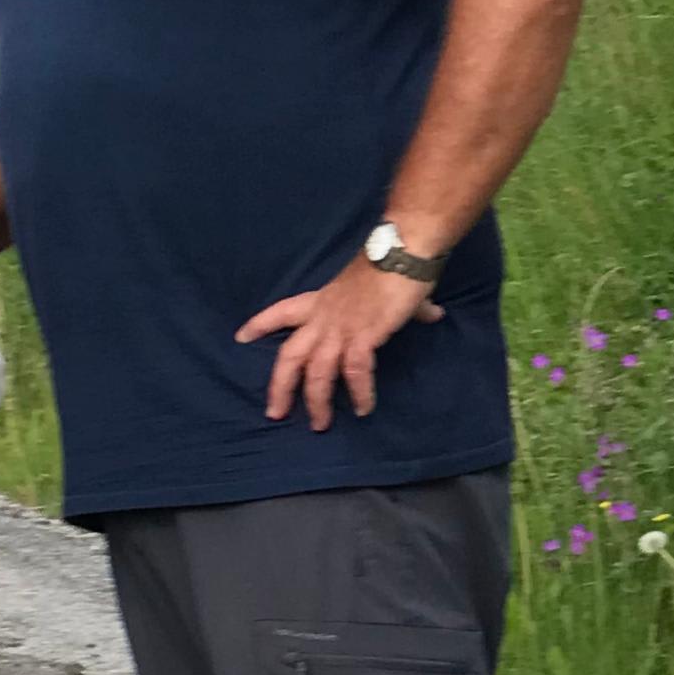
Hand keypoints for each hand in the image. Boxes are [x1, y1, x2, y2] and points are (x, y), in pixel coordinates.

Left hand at [237, 256, 442, 428]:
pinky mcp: (362, 335)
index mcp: (322, 301)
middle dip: (279, 386)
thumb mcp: (385, 288)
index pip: (282, 312)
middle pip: (289, 355)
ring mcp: (340, 327)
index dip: (261, 324)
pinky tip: (362, 408)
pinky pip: (354, 371)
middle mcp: (324, 317)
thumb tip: (432, 313)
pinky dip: (358, 392)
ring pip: (316, 372)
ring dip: (316, 401)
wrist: (404, 250)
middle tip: (274, 413)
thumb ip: (405, 307)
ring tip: (319, 424)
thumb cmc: (395, 264)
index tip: (241, 337)